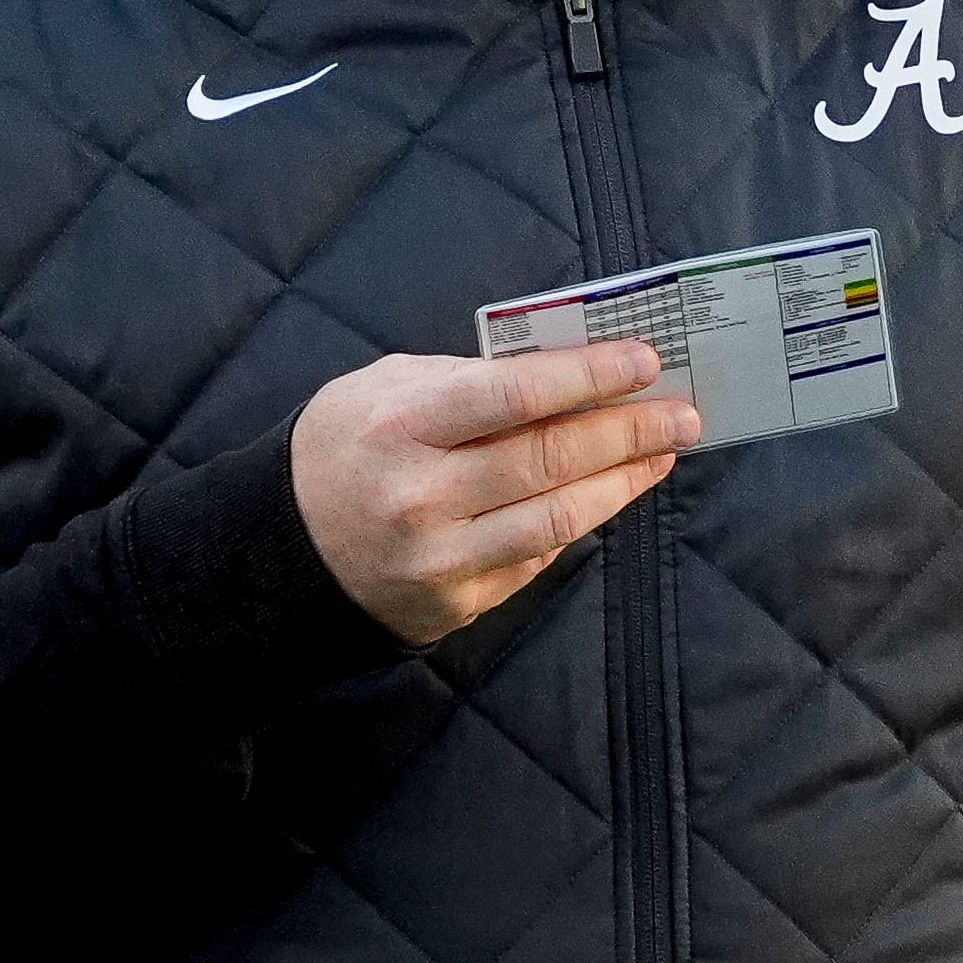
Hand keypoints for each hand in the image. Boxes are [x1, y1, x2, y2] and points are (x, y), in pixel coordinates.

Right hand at [291, 343, 696, 645]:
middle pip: (549, 460)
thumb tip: (562, 371)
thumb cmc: (343, 447)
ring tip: (662, 452)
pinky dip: (579, 521)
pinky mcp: (455, 602)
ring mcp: (440, 558)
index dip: (588, 377)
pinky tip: (610, 492)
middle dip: (628, 431)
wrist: (280, 550)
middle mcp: (422, 497)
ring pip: (558, 520)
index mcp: (401, 427)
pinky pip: (536, 558)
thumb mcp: (383, 388)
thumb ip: (464, 378)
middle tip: (682, 413)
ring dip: (623, 483)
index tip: (645, 360)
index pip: (514, 395)